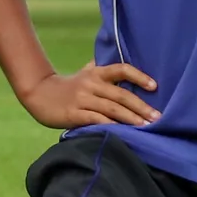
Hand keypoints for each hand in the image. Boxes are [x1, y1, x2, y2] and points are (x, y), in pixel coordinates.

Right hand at [17, 61, 161, 130]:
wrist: (39, 94)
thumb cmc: (68, 86)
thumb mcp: (86, 73)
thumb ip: (104, 68)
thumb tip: (127, 63)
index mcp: (96, 72)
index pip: (121, 69)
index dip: (139, 76)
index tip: (154, 86)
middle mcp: (91, 84)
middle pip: (121, 95)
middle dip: (141, 106)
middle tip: (157, 117)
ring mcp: (82, 99)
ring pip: (111, 109)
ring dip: (131, 119)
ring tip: (146, 127)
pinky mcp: (74, 114)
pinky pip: (96, 120)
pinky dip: (111, 126)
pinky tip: (123, 133)